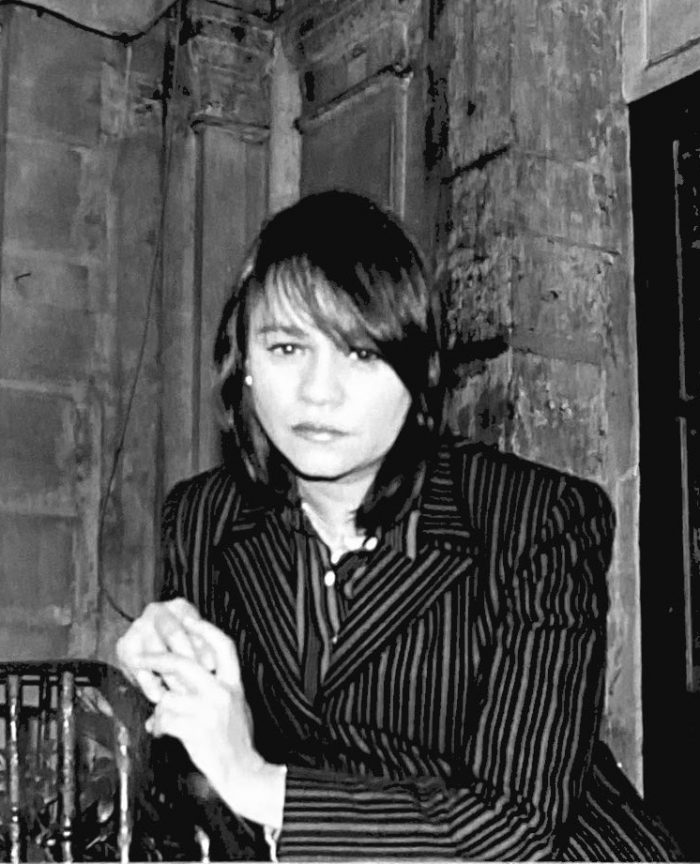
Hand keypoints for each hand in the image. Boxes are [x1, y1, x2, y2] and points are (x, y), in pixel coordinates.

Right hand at [116, 598, 215, 701]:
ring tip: (181, 694)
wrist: (150, 656)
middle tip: (196, 682)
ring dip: (168, 676)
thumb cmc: (182, 651)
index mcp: (179, 607)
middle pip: (173, 633)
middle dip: (185, 659)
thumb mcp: (197, 645)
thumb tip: (209, 665)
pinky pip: (136, 666)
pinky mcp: (124, 644)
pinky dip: (148, 683)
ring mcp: (139, 625)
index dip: (203, 645)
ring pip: (155, 651)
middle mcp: (157, 611)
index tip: (211, 667)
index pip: (194, 623)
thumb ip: (205, 649)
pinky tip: (158, 696)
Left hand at [135, 618, 284, 827]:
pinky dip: (157, 726)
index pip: (223, 646)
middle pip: (184, 663)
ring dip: (159, 709)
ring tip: (160, 718)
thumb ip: (215, 688)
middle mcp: (221, 692)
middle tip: (140, 657)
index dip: (205, 630)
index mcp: (234, 684)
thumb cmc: (237, 740)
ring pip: (168, 697)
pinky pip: (164, 719)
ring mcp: (208, 711)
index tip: (189, 619)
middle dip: (158, 658)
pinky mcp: (194, 730)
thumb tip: (184, 678)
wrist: (243, 772)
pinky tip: (160, 732)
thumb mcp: (235, 705)